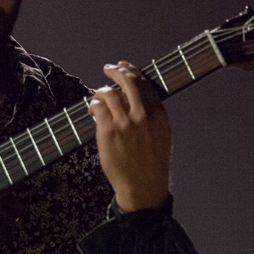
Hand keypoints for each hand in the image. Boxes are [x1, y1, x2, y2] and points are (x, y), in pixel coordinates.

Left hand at [88, 61, 170, 212]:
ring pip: (110, 93)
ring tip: (98, 99)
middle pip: (128, 81)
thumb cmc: (151, 163)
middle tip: (108, 68)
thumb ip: (152, 114)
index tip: (124, 66)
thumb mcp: (161, 134)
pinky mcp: (108, 131)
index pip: (145, 83)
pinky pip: (98, 107)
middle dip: (117, 71)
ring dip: (101, 92)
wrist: (143, 187)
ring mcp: (125, 122)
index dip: (132, 72)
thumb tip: (136, 95)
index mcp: (159, 114)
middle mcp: (143, 115)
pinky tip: (93, 110)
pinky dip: (94, 104)